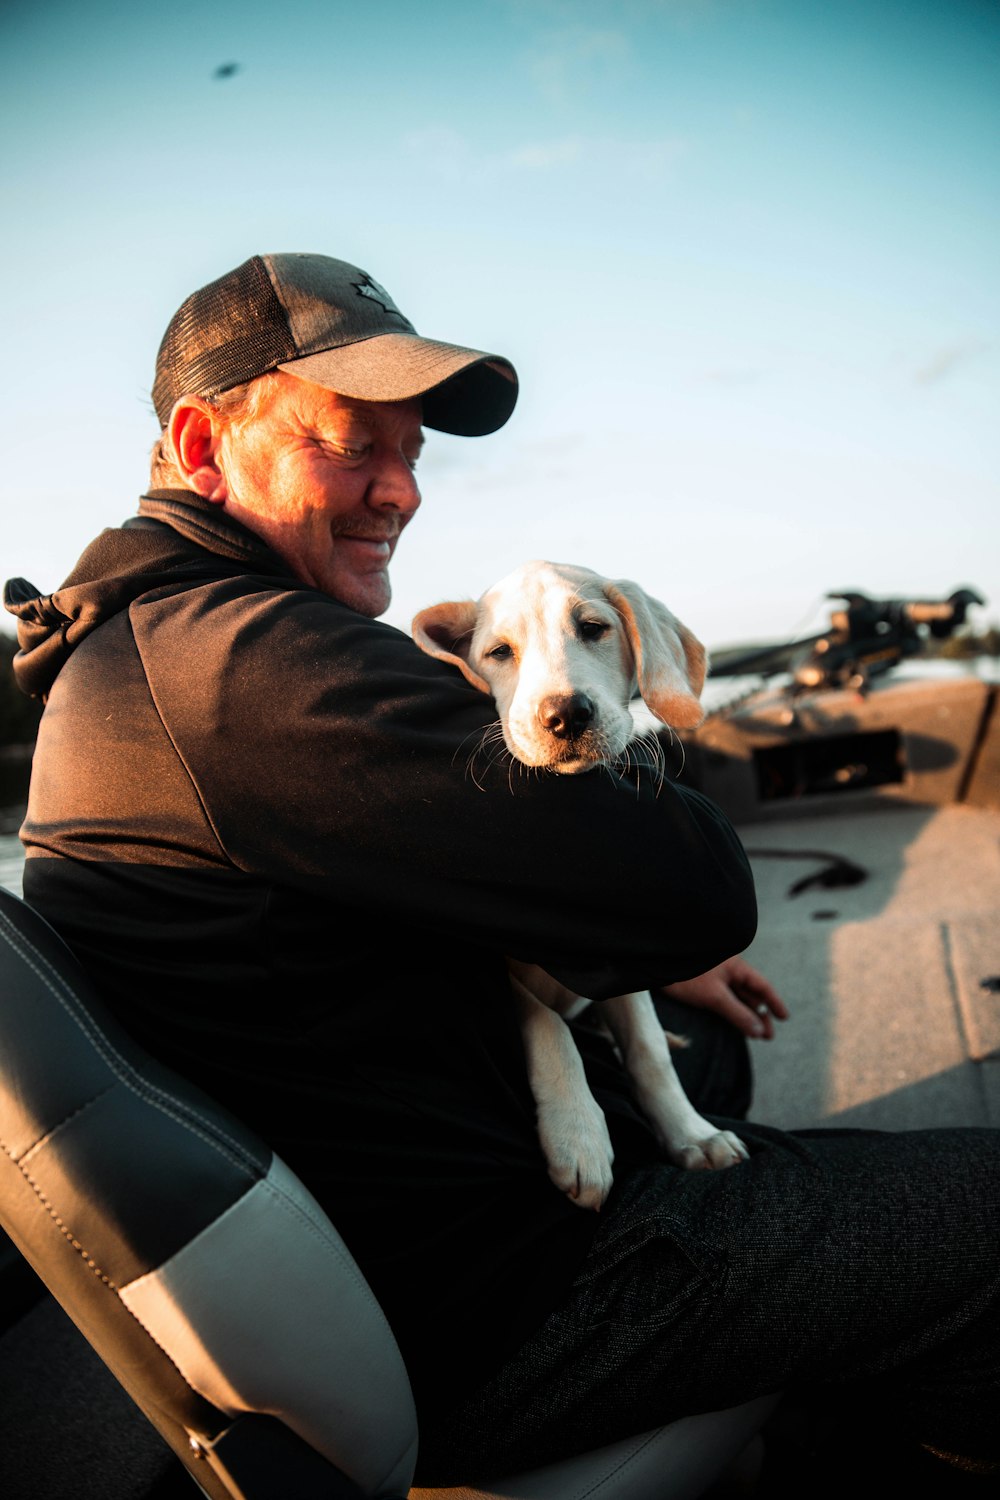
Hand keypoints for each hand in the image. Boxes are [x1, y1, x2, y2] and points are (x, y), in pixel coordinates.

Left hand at [656, 956, 787, 1039]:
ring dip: (746, 1015)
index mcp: (735, 966)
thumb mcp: (714, 996)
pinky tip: (735, 1024)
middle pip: (750, 993)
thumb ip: (738, 1014)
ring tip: (753, 1035)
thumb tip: (760, 1030)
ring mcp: (714, 978)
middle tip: (767, 1036)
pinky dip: (732, 1013)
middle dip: (760, 1014)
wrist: (655, 963)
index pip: (761, 985)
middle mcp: (727, 970)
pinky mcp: (701, 985)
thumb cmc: (686, 975)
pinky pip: (723, 1000)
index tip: (784, 1018)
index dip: (774, 1002)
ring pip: (736, 998)